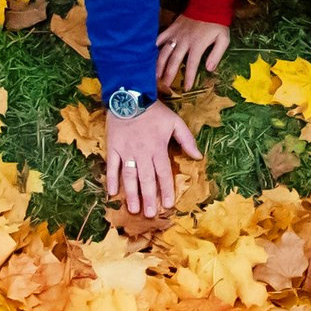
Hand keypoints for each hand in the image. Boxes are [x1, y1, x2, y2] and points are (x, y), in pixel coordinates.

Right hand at [105, 100, 197, 217]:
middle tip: (149, 214)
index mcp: (158, 148)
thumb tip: (198, 156)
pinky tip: (112, 193)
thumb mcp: (175, 122)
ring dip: (131, 193)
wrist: (130, 96)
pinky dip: (112, 179)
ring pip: (129, 176)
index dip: (166, 190)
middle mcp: (142, 153)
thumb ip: (187, 140)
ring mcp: (126, 151)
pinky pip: (112, 166)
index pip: (163, 173)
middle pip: (146, 179)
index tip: (168, 205)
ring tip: (134, 209)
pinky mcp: (113, 147)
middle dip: (149, 198)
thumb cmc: (154, 111)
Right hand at [156, 14, 230, 91]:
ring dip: (159, 65)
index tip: (186, 88)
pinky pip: (160, 38)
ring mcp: (176, 35)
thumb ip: (216, 55)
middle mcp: (184, 42)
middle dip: (169, 75)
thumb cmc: (217, 24)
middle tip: (165, 86)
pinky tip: (149, 54)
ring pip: (164, 52)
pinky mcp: (171, 29)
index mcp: (197, 46)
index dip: (188, 78)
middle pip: (174, 61)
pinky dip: (154, 46)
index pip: (191, 65)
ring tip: (155, 75)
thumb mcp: (223, 39)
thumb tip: (209, 69)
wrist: (208, 4)